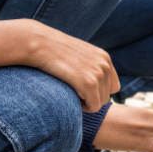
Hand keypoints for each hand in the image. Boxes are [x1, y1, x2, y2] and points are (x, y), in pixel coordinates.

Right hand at [0, 19, 118, 111]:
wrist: (39, 44)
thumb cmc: (53, 52)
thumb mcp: (78, 55)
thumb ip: (89, 66)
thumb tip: (91, 84)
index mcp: (104, 58)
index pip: (113, 87)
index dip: (98, 92)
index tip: (81, 89)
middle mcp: (105, 65)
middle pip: (107, 97)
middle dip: (91, 98)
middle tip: (73, 91)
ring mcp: (98, 73)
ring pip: (100, 103)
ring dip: (86, 103)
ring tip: (70, 91)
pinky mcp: (89, 83)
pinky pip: (93, 107)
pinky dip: (83, 107)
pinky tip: (70, 96)